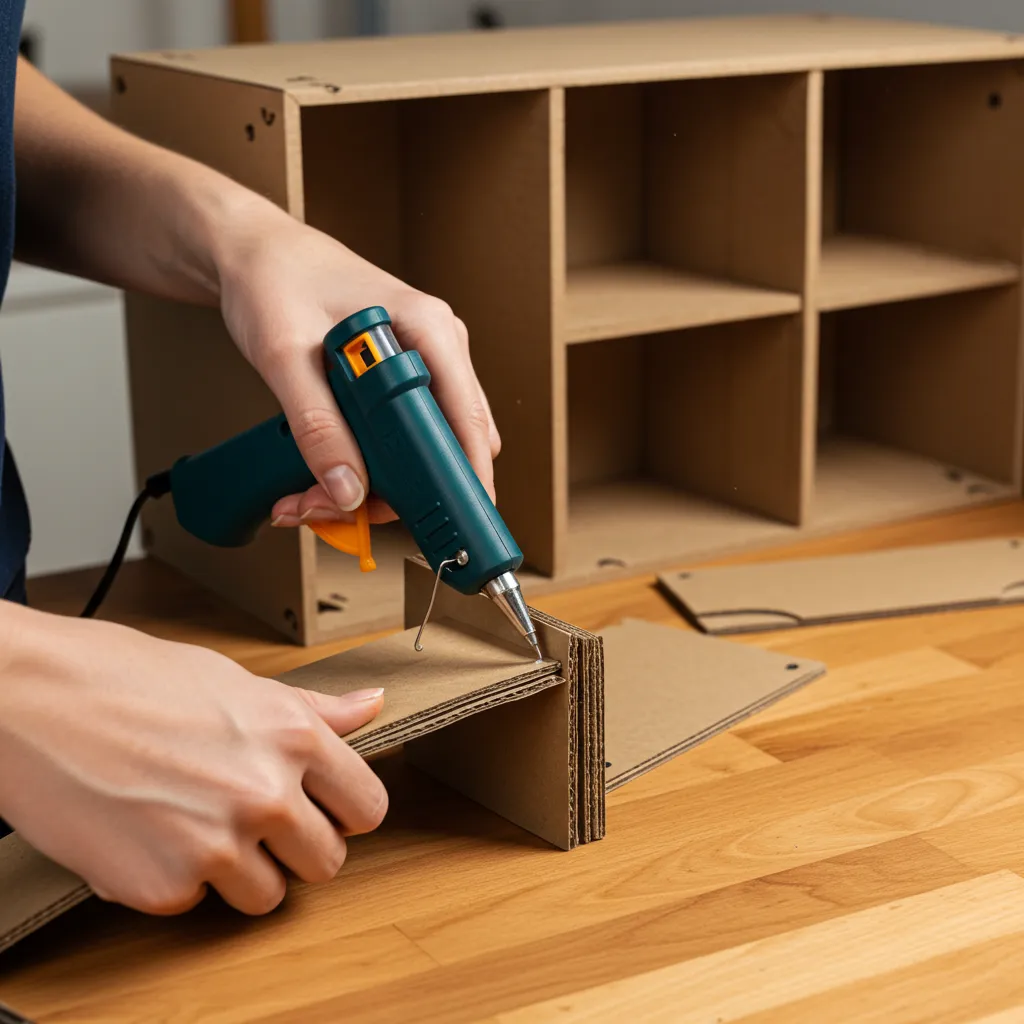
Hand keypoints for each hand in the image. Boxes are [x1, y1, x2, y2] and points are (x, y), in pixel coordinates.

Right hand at [0, 604, 387, 915]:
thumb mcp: (234, 681)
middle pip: (327, 862)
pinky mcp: (162, 888)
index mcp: (291, 736)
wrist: (32, 700)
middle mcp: (264, 793)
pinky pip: (195, 905)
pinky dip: (175, 880)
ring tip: (196, 824)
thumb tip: (369, 706)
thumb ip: (311, 708)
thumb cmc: (127, 678)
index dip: (346, 810)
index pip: (368, 807)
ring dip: (241, 872)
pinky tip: (148, 833)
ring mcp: (215, 846)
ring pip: (268, 896)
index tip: (325, 809)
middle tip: (253, 819)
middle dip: (296, 846)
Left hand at [215, 203, 501, 525]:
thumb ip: (317, 425)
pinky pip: (401, 436)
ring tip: (311, 494)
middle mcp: (437, 346)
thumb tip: (348, 489)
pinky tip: (324, 472)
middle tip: (336, 508)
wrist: (254, 253)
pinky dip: (365, 465)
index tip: (447, 522)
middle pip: (450, 444)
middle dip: (398, 490)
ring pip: (423, 448)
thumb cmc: (274, 280)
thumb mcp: (286, 355)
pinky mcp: (400, 378)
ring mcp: (422, 363)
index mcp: (428, 328)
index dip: (464, 478)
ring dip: (374, 484)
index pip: (469, 420)